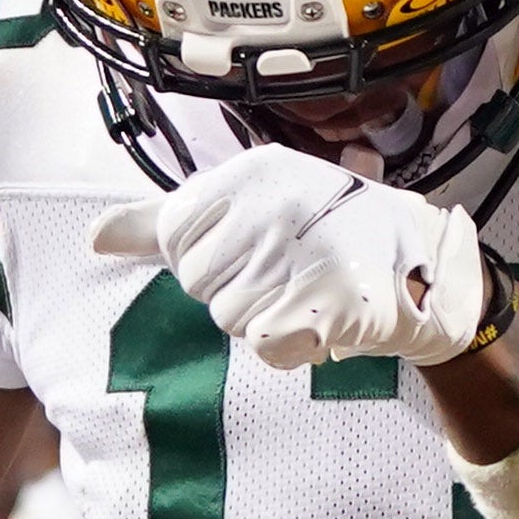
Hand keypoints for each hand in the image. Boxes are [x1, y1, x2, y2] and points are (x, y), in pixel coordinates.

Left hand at [89, 142, 489, 370]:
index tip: (258, 248)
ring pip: (231, 318)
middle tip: (291, 271)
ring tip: (309, 291)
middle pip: (201, 284)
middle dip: (239, 291)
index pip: (178, 239)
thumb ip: (164, 223)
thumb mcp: (245, 209)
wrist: (424, 263)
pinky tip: (319, 321)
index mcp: (249, 173)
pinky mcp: (328, 300)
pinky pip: (265, 345)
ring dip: (267, 319)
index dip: (213, 259)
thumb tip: (94, 235)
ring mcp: (302, 250)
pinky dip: (290, 345)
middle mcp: (273, 204)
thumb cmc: (327, 233)